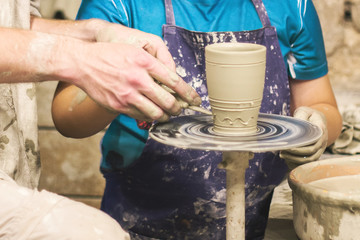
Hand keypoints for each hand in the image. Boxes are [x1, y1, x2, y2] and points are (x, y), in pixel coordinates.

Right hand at [72, 24, 199, 121]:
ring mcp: (128, 94)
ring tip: (168, 115)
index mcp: (145, 62)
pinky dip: (150, 118)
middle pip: (168, 101)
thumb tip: (171, 81)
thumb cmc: (110, 55)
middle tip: (181, 109)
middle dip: (179, 108)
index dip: (189, 93)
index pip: (175, 81)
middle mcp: (138, 79)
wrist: (83, 63)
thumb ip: (154, 66)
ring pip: (156, 113)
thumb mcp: (135, 52)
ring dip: (166, 116)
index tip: (196, 100)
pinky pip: (141, 117)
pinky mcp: (119, 106)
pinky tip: (152, 115)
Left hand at [280, 106, 327, 169]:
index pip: (313, 144)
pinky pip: (308, 162)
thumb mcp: (304, 112)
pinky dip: (298, 163)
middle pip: (311, 154)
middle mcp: (322, 142)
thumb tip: (296, 122)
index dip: (300, 148)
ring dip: (295, 160)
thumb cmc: (307, 115)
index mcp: (321, 131)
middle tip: (282, 153)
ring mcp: (320, 148)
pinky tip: (286, 160)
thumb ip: (301, 116)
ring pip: (310, 160)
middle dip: (295, 155)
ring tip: (282, 155)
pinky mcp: (315, 152)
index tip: (288, 147)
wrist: (315, 118)